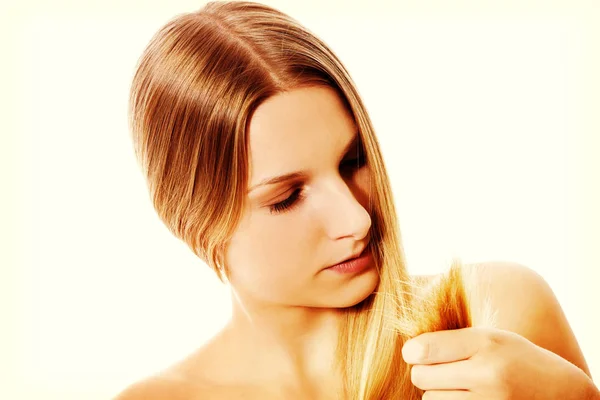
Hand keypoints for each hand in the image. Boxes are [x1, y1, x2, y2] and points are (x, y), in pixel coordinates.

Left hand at [402, 327, 597, 398]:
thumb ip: (449, 338)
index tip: (418, 352)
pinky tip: (465, 398)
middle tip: (444, 369)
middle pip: (420, 377)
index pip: (423, 349)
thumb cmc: (516, 359)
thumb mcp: (490, 336)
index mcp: (486, 344)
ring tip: (462, 385)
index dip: (414, 351)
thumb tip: (407, 351)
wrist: (561, 393)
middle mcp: (487, 375)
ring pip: (430, 399)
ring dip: (437, 393)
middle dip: (424, 372)